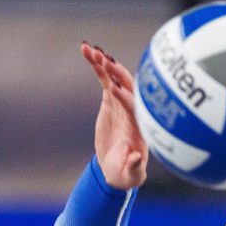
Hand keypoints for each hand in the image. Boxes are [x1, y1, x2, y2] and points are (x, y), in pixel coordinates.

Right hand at [82, 42, 147, 189]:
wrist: (119, 169)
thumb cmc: (128, 174)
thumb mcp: (131, 176)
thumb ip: (134, 168)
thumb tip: (135, 158)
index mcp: (139, 127)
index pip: (134, 108)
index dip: (125, 98)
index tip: (114, 89)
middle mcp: (133, 110)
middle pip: (129, 87)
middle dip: (118, 73)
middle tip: (104, 60)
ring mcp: (122, 103)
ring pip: (115, 77)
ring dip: (104, 63)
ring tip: (90, 49)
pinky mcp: (111, 100)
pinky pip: (104, 78)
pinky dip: (96, 65)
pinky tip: (85, 50)